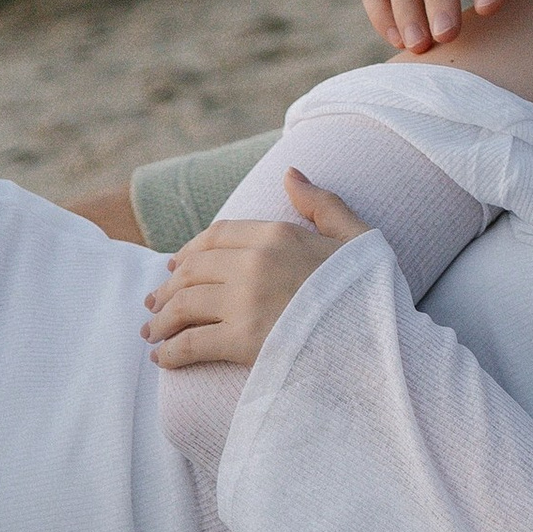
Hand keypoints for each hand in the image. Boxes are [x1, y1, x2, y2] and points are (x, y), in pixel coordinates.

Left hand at [141, 171, 368, 368]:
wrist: (380, 342)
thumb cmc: (370, 291)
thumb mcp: (353, 236)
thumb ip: (321, 203)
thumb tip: (290, 172)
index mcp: (279, 234)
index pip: (217, 235)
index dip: (190, 251)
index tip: (177, 266)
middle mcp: (256, 263)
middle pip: (193, 269)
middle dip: (168, 288)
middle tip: (155, 303)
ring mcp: (247, 302)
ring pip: (184, 305)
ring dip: (161, 320)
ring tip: (152, 331)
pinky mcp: (242, 341)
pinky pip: (190, 344)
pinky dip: (169, 352)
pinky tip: (161, 359)